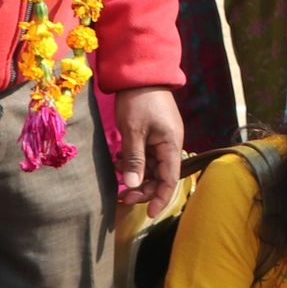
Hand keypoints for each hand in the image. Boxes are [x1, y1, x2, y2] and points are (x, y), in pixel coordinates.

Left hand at [114, 87, 184, 210]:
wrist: (141, 73)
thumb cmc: (138, 100)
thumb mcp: (133, 131)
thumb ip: (133, 159)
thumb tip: (132, 185)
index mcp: (170, 145)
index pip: (170, 180)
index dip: (160, 199)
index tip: (148, 214)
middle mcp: (170, 145)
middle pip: (160, 177)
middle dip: (143, 188)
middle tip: (123, 196)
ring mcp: (162, 139)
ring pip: (151, 167)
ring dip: (136, 174)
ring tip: (116, 172)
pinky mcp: (153, 134)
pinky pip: (145, 155)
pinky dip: (133, 161)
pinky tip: (118, 158)